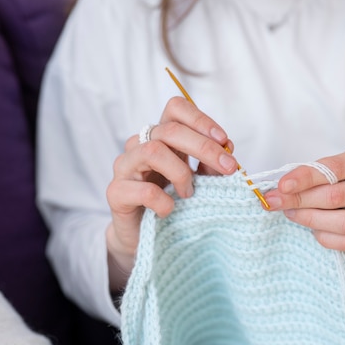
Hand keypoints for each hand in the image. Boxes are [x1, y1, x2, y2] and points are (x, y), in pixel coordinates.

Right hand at [105, 97, 237, 289]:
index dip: (200, 119)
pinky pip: (144, 190)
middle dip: (205, 147)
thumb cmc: (173, 202)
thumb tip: (228, 147)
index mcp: (162, 137)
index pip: (175, 108)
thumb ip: (212, 164)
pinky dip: (164, 201)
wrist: (145, 236)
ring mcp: (125, 166)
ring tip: (189, 193)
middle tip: (228, 168)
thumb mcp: (200, 179)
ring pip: (153, 151)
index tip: (224, 140)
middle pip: (170, 130)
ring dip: (181, 173)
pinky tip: (170, 210)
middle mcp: (140, 145)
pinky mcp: (116, 192)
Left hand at [262, 148, 344, 269]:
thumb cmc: (336, 180)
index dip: (306, 177)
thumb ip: (306, 177)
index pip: (335, 168)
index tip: (282, 185)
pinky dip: (325, 237)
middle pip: (338, 196)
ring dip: (311, 219)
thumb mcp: (325, 170)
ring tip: (292, 214)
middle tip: (276, 202)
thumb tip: (276, 192)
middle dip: (301, 199)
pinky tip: (312, 230)